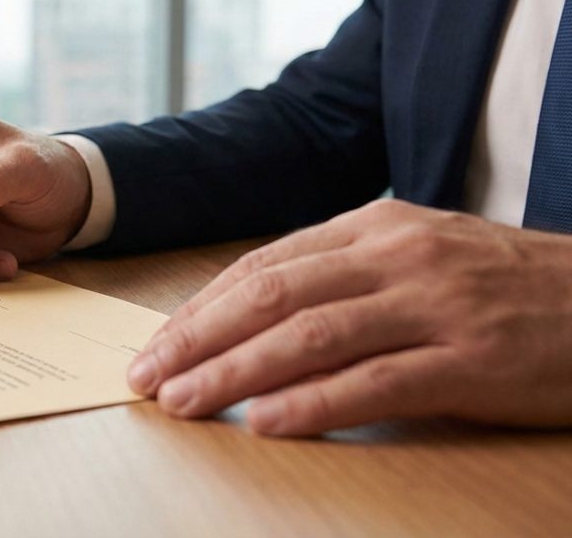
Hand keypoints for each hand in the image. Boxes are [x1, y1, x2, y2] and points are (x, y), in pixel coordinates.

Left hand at [127, 199, 571, 435]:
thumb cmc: (503, 285)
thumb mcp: (418, 255)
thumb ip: (342, 275)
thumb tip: (251, 314)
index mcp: (375, 227)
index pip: (264, 266)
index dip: (201, 308)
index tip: (156, 345)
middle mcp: (397, 256)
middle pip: (272, 296)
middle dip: (197, 338)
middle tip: (147, 377)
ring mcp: (436, 306)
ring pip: (310, 336)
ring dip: (234, 372)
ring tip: (184, 401)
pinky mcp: (472, 361)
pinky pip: (375, 383)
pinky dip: (313, 403)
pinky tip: (266, 421)